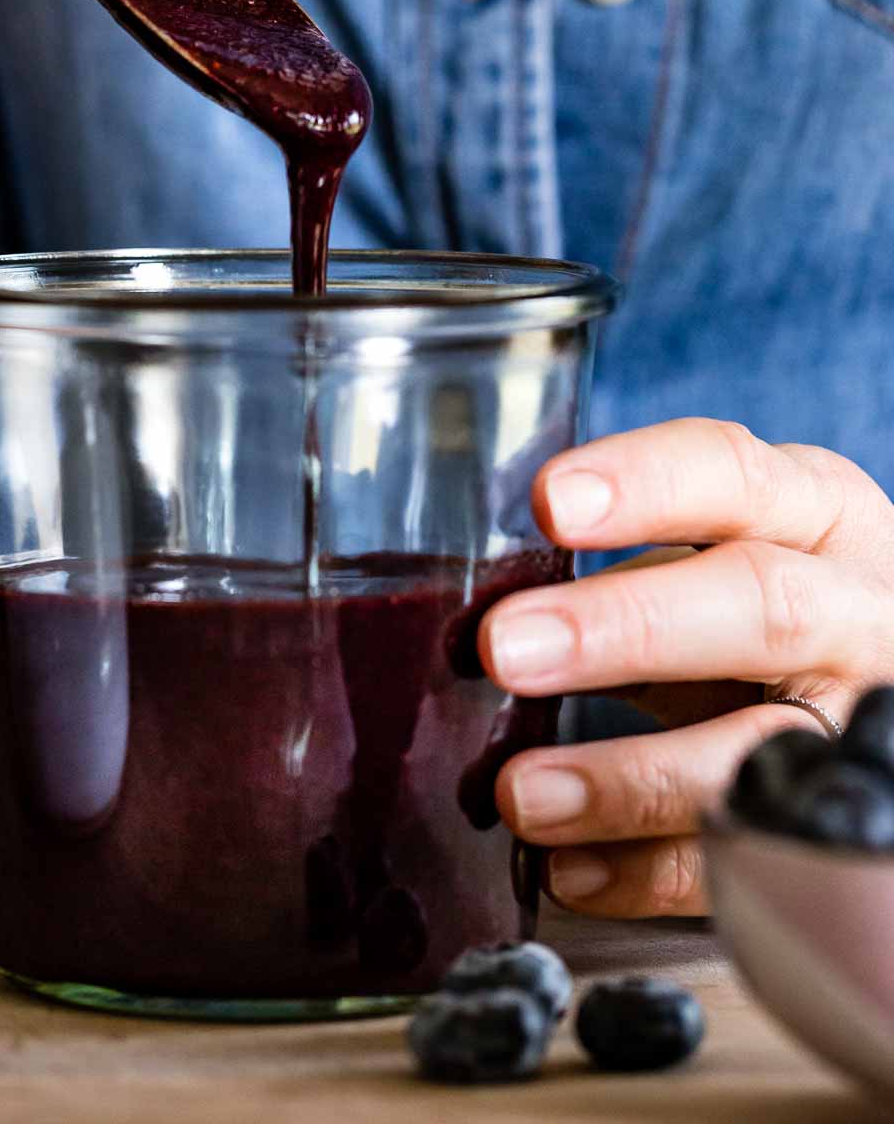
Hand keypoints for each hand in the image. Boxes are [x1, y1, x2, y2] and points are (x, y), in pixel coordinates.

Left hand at [482, 418, 893, 917]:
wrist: (875, 685)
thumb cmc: (768, 613)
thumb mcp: (722, 560)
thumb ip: (628, 574)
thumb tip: (492, 618)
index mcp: (816, 512)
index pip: (733, 475)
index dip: (643, 484)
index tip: (547, 502)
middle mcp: (855, 607)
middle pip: (760, 604)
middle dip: (626, 627)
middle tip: (508, 648)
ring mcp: (863, 721)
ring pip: (763, 749)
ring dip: (629, 777)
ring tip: (521, 793)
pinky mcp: (848, 824)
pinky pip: (755, 860)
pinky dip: (652, 873)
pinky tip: (572, 870)